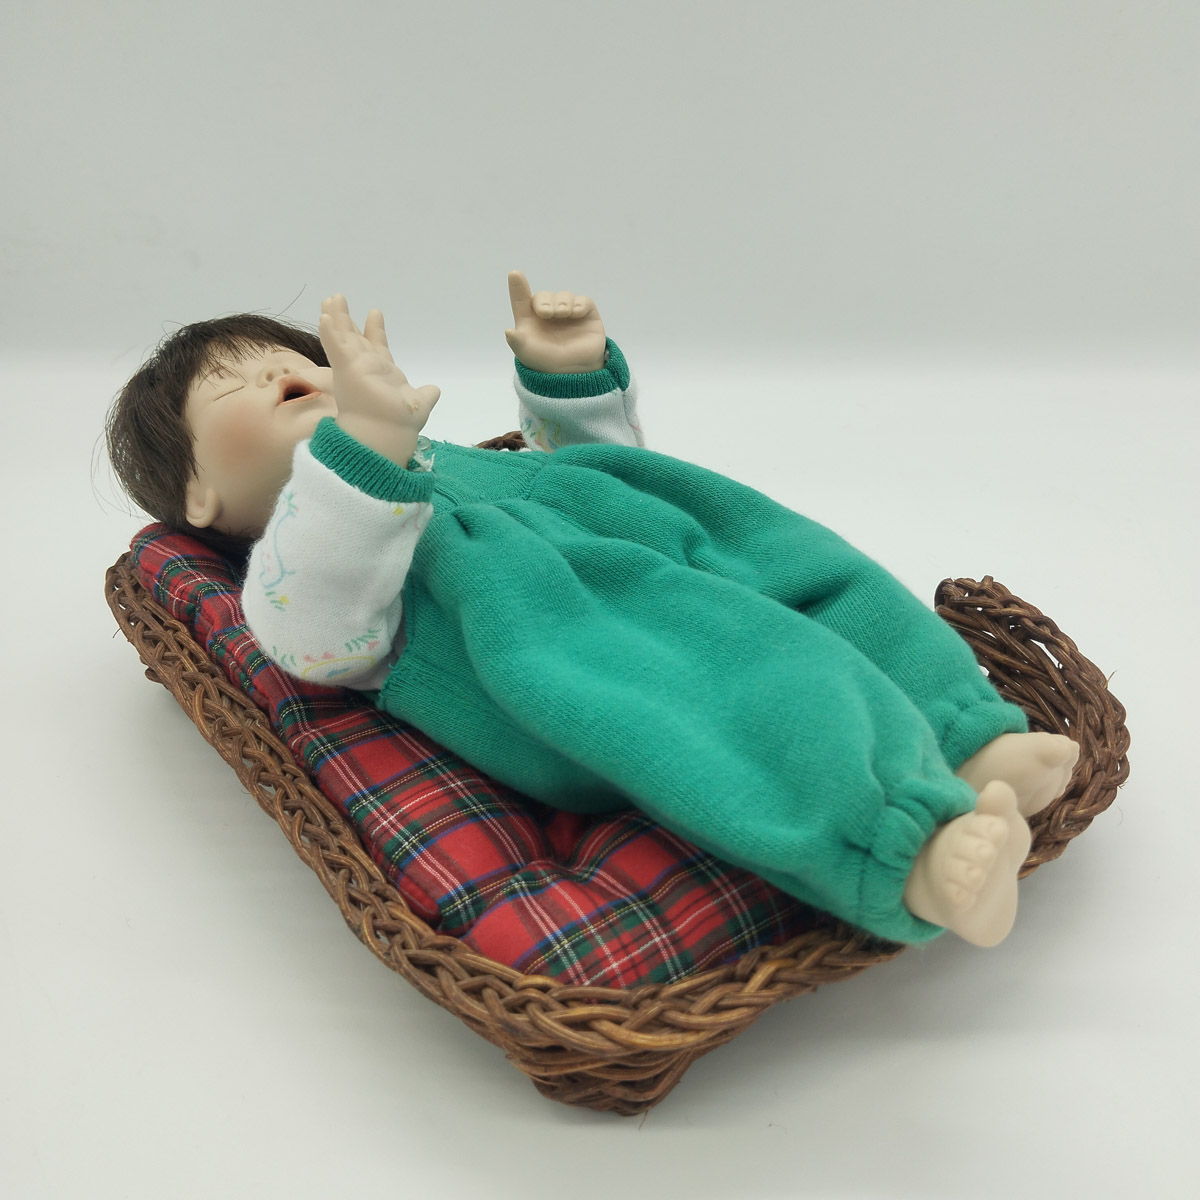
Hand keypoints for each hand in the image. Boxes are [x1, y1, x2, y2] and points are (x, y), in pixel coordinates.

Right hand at [318, 294, 439, 465]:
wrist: (389, 434)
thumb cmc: (401, 423)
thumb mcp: (419, 403)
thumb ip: (425, 394)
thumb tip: (434, 390)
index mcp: (383, 372)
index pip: (377, 345)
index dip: (375, 329)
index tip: (375, 312)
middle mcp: (365, 368)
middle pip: (353, 337)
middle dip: (346, 318)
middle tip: (338, 297)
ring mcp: (354, 367)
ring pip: (341, 338)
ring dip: (334, 318)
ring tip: (330, 298)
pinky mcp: (346, 369)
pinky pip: (335, 347)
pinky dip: (330, 332)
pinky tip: (324, 317)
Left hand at [504, 270, 606, 372]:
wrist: (572, 374)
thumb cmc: (546, 363)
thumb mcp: (527, 354)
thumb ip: (517, 342)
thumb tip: (509, 331)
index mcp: (530, 320)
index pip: (522, 300)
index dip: (518, 287)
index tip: (515, 275)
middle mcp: (548, 314)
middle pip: (544, 296)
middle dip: (544, 301)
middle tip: (545, 313)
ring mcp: (568, 314)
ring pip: (564, 296)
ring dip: (562, 302)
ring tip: (562, 314)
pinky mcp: (586, 315)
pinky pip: (584, 302)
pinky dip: (579, 304)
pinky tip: (575, 313)